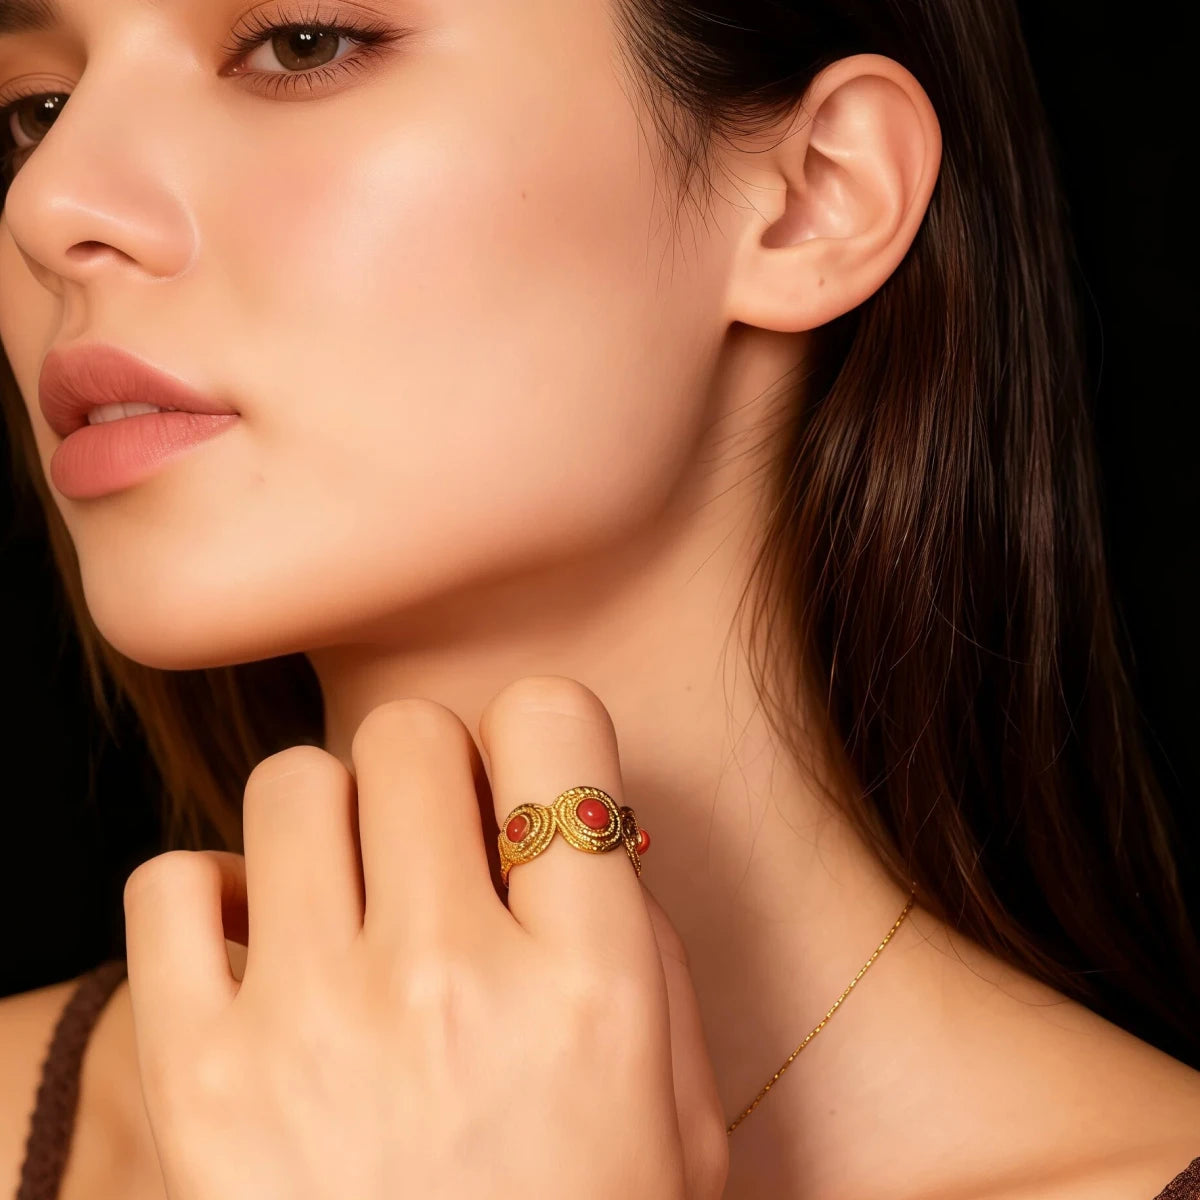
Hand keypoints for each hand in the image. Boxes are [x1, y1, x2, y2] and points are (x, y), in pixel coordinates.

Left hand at [123, 676, 729, 1199]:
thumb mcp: (678, 1112)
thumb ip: (644, 945)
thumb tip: (576, 824)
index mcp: (591, 986)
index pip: (554, 726)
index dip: (542, 739)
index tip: (528, 790)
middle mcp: (449, 984)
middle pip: (411, 736)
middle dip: (431, 772)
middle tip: (438, 847)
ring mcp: (309, 1027)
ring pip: (293, 783)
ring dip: (331, 820)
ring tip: (352, 897)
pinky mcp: (195, 1079)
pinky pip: (171, 882)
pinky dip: (214, 896)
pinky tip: (264, 954)